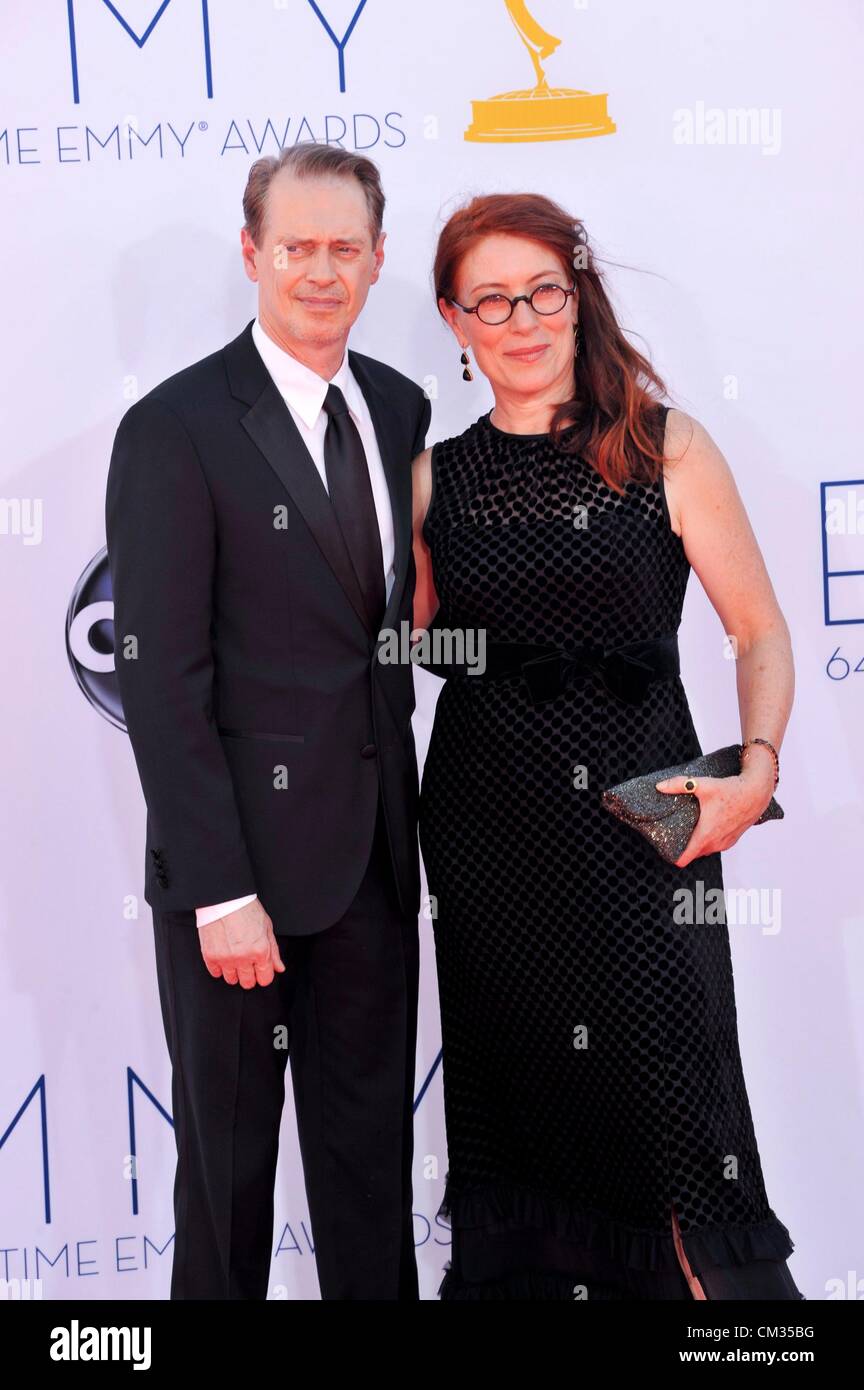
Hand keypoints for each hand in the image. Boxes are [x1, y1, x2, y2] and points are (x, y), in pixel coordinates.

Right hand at [198, 898, 285, 987]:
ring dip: (234, 972)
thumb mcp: (267, 927)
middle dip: (249, 976)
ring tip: (234, 958)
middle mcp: (243, 958)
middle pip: (247, 983)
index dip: (263, 976)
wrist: (224, 899)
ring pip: (231, 980)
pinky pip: (215, 973)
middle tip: (247, 964)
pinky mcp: (210, 956)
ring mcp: (226, 958)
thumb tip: (278, 968)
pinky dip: (219, 967)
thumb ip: (274, 951)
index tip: (260, 970)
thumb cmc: (246, 909)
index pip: (265, 979)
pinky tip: (223, 956)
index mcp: (260, 951)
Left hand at [655, 765, 775, 868]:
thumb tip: (659, 786)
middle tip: (675, 834)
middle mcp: (715, 843)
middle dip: (684, 847)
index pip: (685, 858)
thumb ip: (679, 785)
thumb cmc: (731, 790)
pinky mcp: (733, 840)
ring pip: (705, 850)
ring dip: (698, 844)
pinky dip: (709, 841)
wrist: (756, 792)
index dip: (673, 856)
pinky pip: (715, 846)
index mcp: (706, 834)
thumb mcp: (703, 785)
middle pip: (693, 854)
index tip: (666, 848)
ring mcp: (725, 843)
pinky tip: (706, 828)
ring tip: (689, 830)